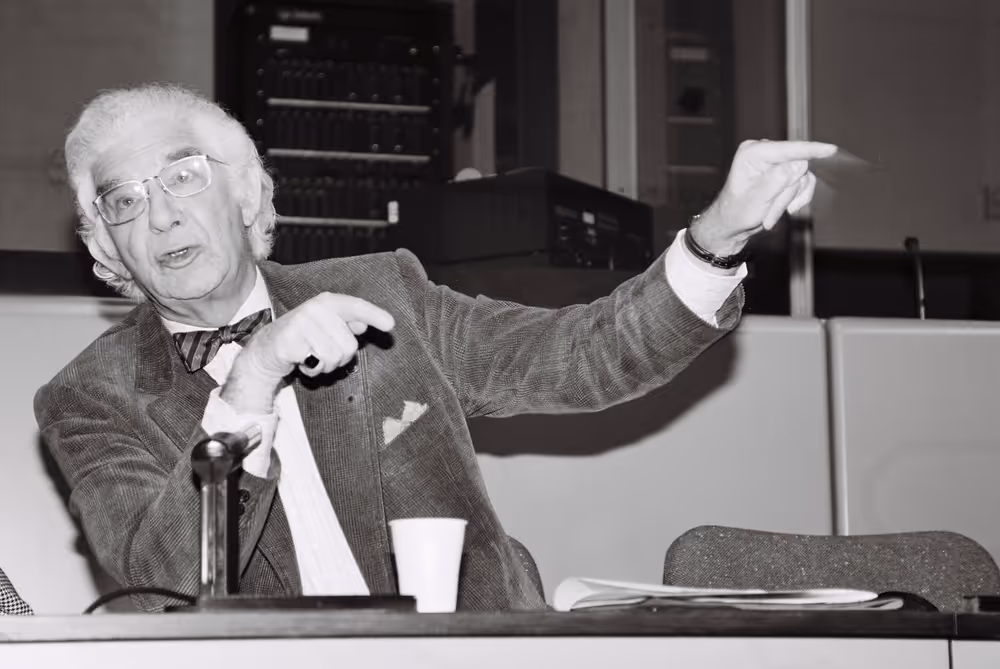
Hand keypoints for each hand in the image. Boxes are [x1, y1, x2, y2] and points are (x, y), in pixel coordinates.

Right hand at [223, 293, 394, 411]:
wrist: (267, 348)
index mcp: (328, 303)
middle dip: (340, 358)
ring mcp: (301, 323)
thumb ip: (346, 324)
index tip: (390, 324)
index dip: (374, 315)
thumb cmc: (305, 338)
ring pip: (334, 357)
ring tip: (313, 357)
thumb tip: (363, 324)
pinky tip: (302, 362)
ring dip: (325, 365)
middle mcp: (315, 308)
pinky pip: (316, 364)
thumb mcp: (327, 328)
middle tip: (323, 353)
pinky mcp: (289, 341)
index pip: (356, 307)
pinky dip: (312, 370)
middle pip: (349, 345)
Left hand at [691, 139, 837, 256]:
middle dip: (786, 194)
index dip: (811, 150)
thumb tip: (799, 164)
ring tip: (769, 215)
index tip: (830, 150)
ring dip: (788, 200)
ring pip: (801, 178)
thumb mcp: (755, 200)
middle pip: (797, 167)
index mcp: (752, 152)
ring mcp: (776, 162)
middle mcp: (765, 153)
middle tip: (769, 214)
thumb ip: (776, 181)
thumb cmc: (736, 213)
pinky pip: (804, 183)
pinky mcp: (785, 172)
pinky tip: (781, 209)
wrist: (732, 225)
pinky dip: (795, 199)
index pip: (788, 149)